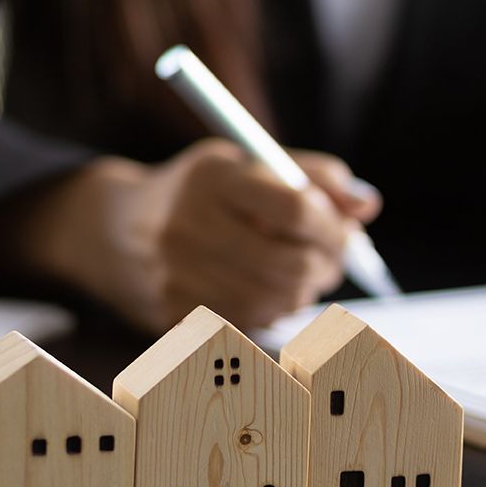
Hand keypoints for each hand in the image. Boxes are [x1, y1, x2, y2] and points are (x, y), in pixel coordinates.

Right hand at [13, 139, 381, 332]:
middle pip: (291, 264)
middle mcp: (188, 225)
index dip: (334, 225)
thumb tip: (369, 205)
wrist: (116, 228)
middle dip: (327, 264)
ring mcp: (176, 274)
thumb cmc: (205, 191)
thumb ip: (315, 176)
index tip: (345, 229)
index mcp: (212, 177)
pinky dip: (273, 310)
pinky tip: (266, 289)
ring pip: (277, 301)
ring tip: (298, 270)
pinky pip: (251, 323)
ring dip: (304, 290)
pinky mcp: (172, 312)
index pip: (296, 208)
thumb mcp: (252, 163)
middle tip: (332, 257)